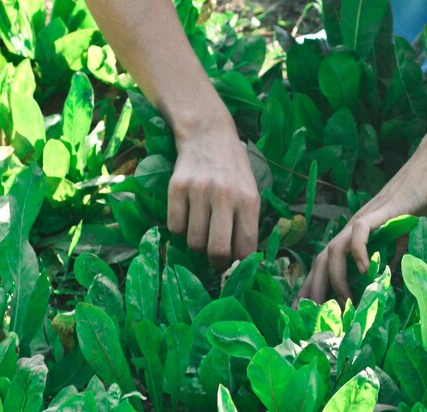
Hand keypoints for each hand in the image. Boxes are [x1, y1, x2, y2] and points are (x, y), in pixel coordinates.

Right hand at [167, 119, 260, 267]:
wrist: (207, 133)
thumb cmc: (233, 169)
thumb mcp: (251, 191)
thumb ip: (248, 221)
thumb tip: (242, 258)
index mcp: (248, 200)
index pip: (246, 246)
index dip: (240, 262)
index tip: (235, 264)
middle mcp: (224, 196)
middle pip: (217, 250)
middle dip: (217, 263)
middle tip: (216, 260)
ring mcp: (198, 191)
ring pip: (194, 242)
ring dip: (197, 246)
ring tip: (202, 236)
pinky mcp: (176, 187)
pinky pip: (175, 226)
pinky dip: (180, 230)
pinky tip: (188, 219)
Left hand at [297, 138, 426, 302]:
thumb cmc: (419, 202)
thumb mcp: (404, 239)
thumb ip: (393, 257)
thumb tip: (388, 281)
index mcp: (355, 236)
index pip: (326, 263)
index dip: (315, 286)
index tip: (306, 310)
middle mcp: (352, 228)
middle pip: (321, 259)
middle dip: (313, 288)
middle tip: (309, 314)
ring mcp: (363, 218)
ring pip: (334, 249)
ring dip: (335, 277)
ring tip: (344, 300)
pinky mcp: (379, 212)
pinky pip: (359, 233)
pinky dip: (358, 253)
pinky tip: (364, 271)